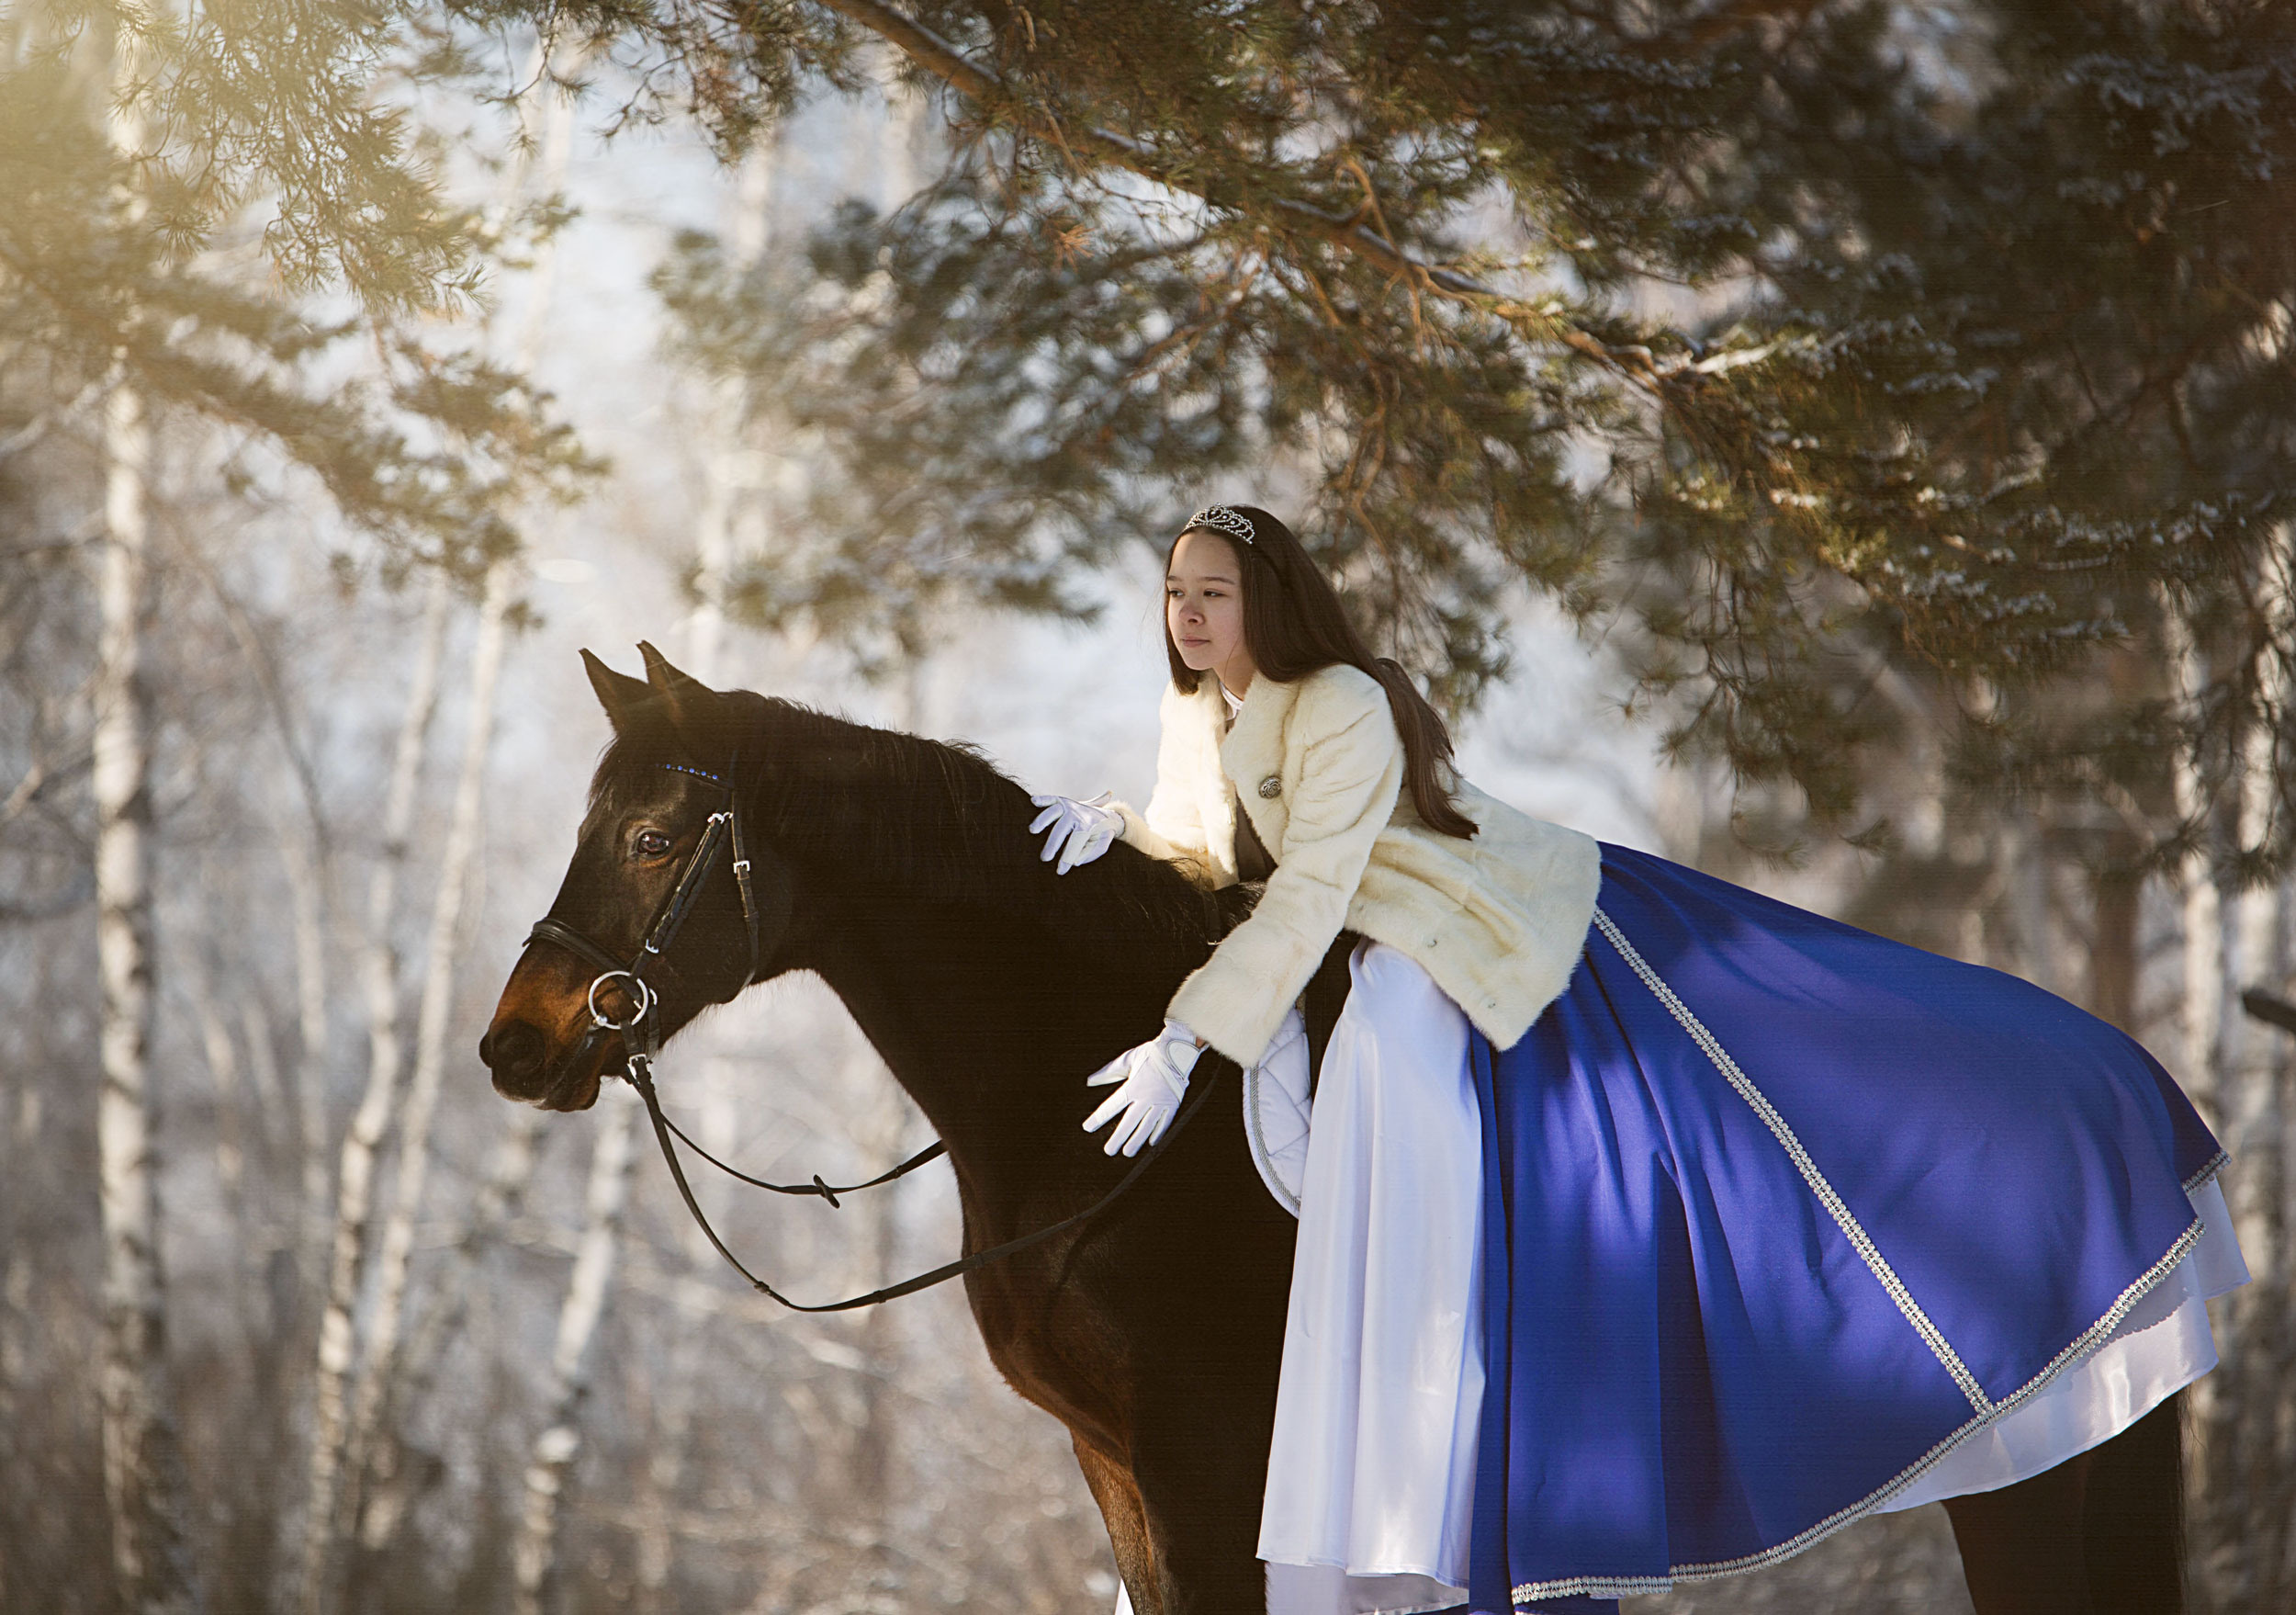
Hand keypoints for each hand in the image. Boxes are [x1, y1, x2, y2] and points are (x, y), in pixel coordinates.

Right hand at [1029, 792, 1121, 874]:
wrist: (1106, 815)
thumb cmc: (1101, 834)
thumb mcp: (1102, 844)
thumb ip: (1091, 854)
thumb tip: (1075, 862)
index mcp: (1088, 825)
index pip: (1076, 843)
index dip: (1067, 857)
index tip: (1060, 871)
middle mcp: (1078, 814)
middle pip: (1062, 828)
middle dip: (1052, 843)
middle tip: (1045, 858)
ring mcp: (1069, 806)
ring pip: (1054, 811)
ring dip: (1042, 820)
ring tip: (1032, 831)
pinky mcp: (1062, 801)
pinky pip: (1052, 798)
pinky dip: (1043, 799)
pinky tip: (1033, 800)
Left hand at [1082, 1020, 1203, 1156]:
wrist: (1179, 1049)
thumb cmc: (1151, 1053)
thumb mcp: (1127, 1059)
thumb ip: (1108, 1072)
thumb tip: (1090, 1081)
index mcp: (1133, 1086)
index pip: (1112, 1106)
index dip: (1098, 1118)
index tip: (1088, 1127)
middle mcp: (1147, 1097)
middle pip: (1129, 1123)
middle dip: (1118, 1138)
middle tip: (1108, 1151)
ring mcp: (1161, 1102)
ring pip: (1147, 1127)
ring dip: (1136, 1141)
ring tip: (1127, 1152)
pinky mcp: (1174, 1103)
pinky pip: (1165, 1123)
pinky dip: (1157, 1133)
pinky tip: (1150, 1142)